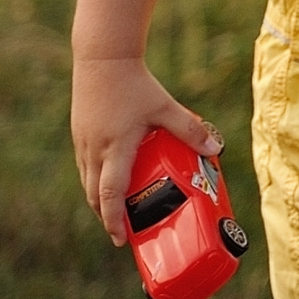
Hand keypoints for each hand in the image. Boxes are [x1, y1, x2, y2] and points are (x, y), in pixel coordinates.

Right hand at [71, 58, 221, 245]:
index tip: (120, 239)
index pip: (110, 195)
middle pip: (95, 195)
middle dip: (107, 217)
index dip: (114, 220)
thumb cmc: (135, 84)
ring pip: (87, 181)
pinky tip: (109, 178)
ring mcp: (83, 143)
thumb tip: (218, 148)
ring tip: (117, 211)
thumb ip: (191, 129)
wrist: (102, 59)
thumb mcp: (166, 108)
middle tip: (123, 232)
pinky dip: (95, 180)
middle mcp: (94, 151)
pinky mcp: (80, 134)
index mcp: (115, 149)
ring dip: (100, 200)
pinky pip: (85, 166)